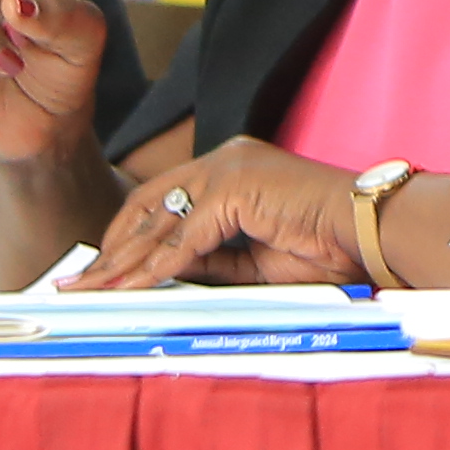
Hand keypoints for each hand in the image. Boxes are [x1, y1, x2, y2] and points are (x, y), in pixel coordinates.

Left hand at [82, 139, 366, 290]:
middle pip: (149, 207)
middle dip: (111, 250)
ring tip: (92, 289)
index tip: (102, 271)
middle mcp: (225, 160)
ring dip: (123, 260)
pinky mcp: (235, 187)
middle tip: (78, 283)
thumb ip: (210, 260)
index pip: (163, 202)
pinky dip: (156, 266)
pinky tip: (132, 286)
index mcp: (232, 170)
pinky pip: (184, 237)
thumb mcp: (253, 260)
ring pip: (159, 221)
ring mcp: (228, 168)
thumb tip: (161, 278)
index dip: (128, 238)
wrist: (371, 232)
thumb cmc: (328, 248)